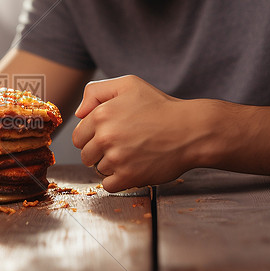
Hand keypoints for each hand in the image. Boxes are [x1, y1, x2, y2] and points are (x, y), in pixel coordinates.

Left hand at [72, 75, 205, 191]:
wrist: (191, 130)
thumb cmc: (161, 107)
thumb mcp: (128, 85)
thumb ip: (96, 91)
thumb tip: (78, 113)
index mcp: (101, 115)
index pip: (78, 137)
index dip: (92, 138)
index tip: (109, 136)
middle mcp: (105, 137)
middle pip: (86, 155)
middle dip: (99, 153)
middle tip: (121, 146)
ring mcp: (117, 159)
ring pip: (99, 170)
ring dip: (112, 166)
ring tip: (132, 154)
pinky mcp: (129, 177)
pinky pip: (109, 185)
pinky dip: (118, 180)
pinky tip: (132, 168)